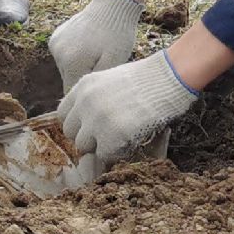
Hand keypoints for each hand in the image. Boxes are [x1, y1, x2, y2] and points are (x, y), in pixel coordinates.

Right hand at [49, 0, 143, 91]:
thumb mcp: (114, 62)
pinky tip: (88, 45)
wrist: (113, 5)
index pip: (72, 93)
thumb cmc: (118, 35)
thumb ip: (96, 83)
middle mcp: (58, 54)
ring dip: (78, 66)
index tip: (100, 83)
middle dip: (83, 78)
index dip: (86, 93)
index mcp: (72, 63)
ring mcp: (55, 44)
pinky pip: (63, 55)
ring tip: (96, 54)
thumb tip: (82, 99)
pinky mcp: (56, 36)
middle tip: (102, 65)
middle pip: (68, 80)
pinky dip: (74, 54)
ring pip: (65, 68)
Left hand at [61, 50, 198, 162]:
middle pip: (71, 133)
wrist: (169, 77)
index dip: (79, 124)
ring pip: (84, 147)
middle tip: (109, 134)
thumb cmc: (148, 79)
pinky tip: (132, 139)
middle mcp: (85, 102)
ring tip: (122, 136)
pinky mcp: (111, 135)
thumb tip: (88, 121)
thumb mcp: (111, 80)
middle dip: (88, 137)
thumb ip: (94, 98)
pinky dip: (117, 152)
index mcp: (83, 87)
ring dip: (101, 146)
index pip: (64, 115)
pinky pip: (104, 155)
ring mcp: (96, 120)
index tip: (92, 127)